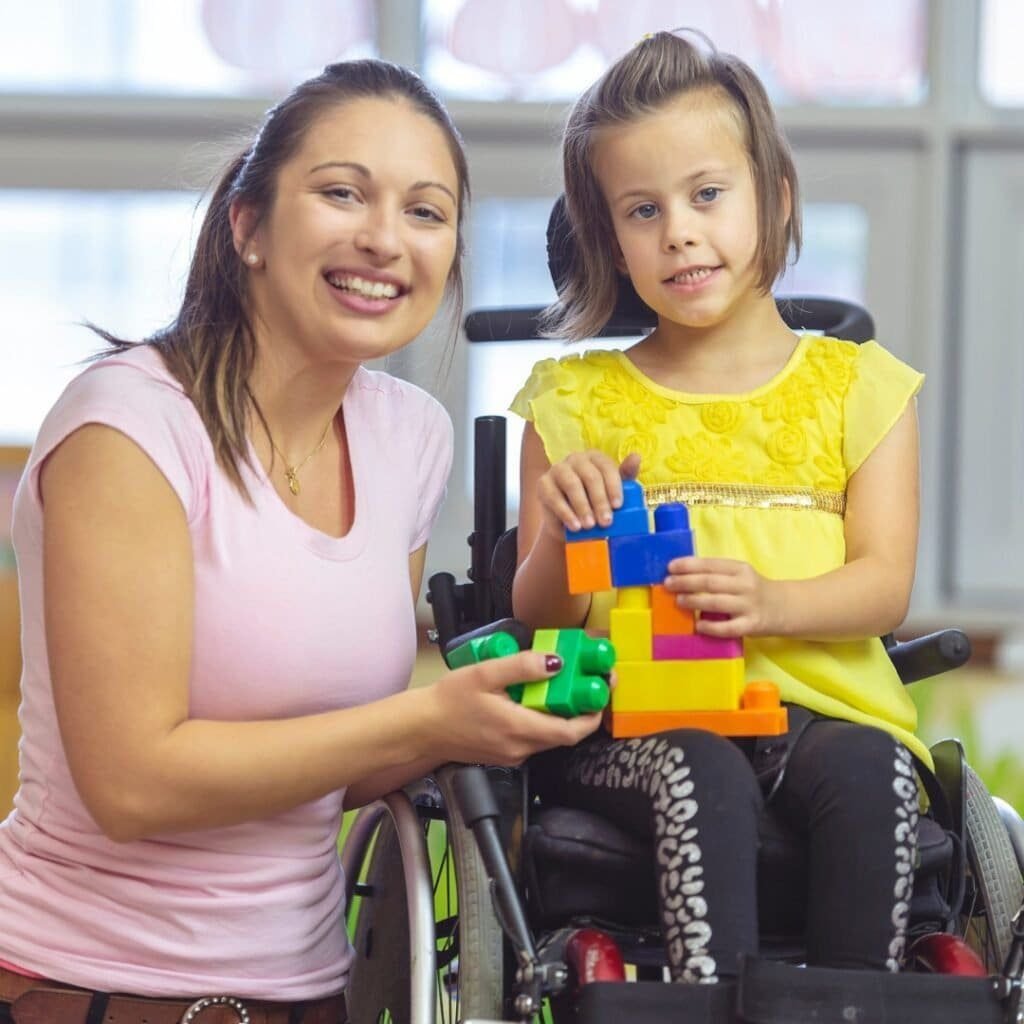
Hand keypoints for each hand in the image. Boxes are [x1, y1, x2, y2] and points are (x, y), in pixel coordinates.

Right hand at [426, 650, 603, 765]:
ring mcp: (513, 754)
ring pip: (549, 736)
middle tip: (588, 683)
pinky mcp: (505, 753)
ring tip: (565, 686)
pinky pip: (533, 738)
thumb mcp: (485, 674)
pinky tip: (535, 698)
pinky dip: (542, 719)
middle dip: (580, 710)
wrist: (421, 728)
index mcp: (518, 730)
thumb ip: (521, 667)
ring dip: (561, 714)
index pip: (570, 732)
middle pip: (563, 734)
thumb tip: (556, 663)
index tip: (601, 692)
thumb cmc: (448, 701)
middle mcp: (520, 749)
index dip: (591, 716)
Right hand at [536, 450, 640, 539]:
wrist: (572, 524)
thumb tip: (636, 457)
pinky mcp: (543, 483)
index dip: (613, 486)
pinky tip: (575, 526)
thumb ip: (626, 476)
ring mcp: (558, 469)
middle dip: (599, 501)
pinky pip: (554, 497)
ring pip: (571, 484)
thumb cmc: (596, 504)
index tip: (618, 506)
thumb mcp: (613, 493)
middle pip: (590, 476)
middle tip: (606, 522)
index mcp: (595, 458)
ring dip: (582, 506)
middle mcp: (576, 459)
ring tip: (590, 525)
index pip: (606, 467)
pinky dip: (565, 513)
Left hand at [663, 557, 784, 637]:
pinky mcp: (752, 625)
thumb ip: (717, 575)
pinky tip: (698, 625)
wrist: (786, 607)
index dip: (689, 565)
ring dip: (694, 601)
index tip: (670, 567)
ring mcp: (749, 606)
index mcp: (740, 569)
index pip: (711, 564)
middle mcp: (745, 585)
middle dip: (686, 582)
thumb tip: (682, 575)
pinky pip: (728, 628)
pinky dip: (711, 627)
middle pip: (711, 582)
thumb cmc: (753, 590)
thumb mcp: (739, 576)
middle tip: (668, 584)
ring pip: (717, 603)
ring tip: (678, 600)